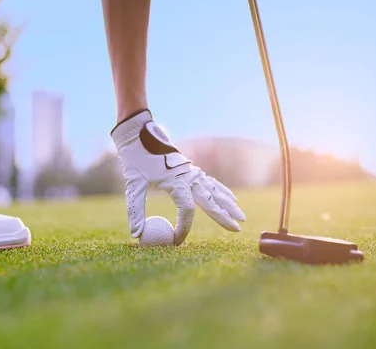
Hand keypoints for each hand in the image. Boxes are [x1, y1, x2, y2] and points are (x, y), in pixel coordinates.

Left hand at [111, 110, 245, 244]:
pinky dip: (223, 191)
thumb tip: (136, 234)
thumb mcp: (133, 185)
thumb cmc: (135, 160)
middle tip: (236, 229)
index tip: (176, 241)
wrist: (140, 134)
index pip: (187, 210)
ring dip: (229, 203)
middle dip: (224, 216)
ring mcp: (192, 171)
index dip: (183, 228)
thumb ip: (136, 210)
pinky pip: (211, 182)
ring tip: (242, 216)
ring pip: (215, 191)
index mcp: (176, 182)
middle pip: (211, 200)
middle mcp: (188, 177)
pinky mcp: (191, 168)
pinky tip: (232, 198)